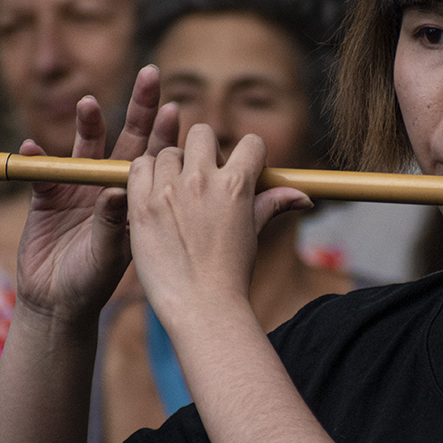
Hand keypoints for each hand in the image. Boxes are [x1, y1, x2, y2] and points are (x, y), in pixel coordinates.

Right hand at [15, 67, 179, 324]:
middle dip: (139, 107)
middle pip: (128, 138)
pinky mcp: (46, 195)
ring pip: (86, 146)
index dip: (165, 134)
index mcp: (137, 198)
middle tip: (151, 74)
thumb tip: (118, 192)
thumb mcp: (110, 255)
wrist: (58, 302)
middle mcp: (110, 184)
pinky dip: (36, 160)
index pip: (157, 159)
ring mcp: (79, 187)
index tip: (176, 109)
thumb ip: (113, 224)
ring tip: (88, 103)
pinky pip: (42, 172)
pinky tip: (32, 147)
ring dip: (88, 123)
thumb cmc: (95, 282)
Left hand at [127, 125, 310, 333]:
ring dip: (171, 167)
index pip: (250, 144)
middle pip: (202, 134)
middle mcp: (202, 180)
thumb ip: (273, 204)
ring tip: (173, 196)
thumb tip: (304, 197)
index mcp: (237, 185)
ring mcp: (169, 191)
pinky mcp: (141, 204)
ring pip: (166, 152)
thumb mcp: (253, 234)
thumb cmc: (231, 274)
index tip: (238, 172)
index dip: (247, 156)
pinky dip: (143, 176)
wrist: (201, 308)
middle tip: (200, 179)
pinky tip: (152, 198)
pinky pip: (138, 168)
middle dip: (204, 150)